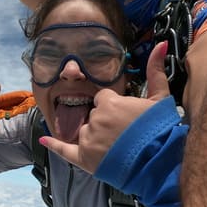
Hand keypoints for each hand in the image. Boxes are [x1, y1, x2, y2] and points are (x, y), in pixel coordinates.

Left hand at [41, 41, 170, 173]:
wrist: (159, 162)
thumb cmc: (160, 129)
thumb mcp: (160, 97)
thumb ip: (156, 69)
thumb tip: (161, 44)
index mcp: (109, 102)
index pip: (103, 99)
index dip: (114, 107)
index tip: (126, 117)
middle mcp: (95, 119)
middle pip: (94, 116)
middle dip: (105, 122)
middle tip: (125, 133)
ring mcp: (88, 139)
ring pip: (86, 132)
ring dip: (96, 137)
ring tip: (116, 147)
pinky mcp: (84, 159)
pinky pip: (64, 150)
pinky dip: (54, 145)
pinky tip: (45, 140)